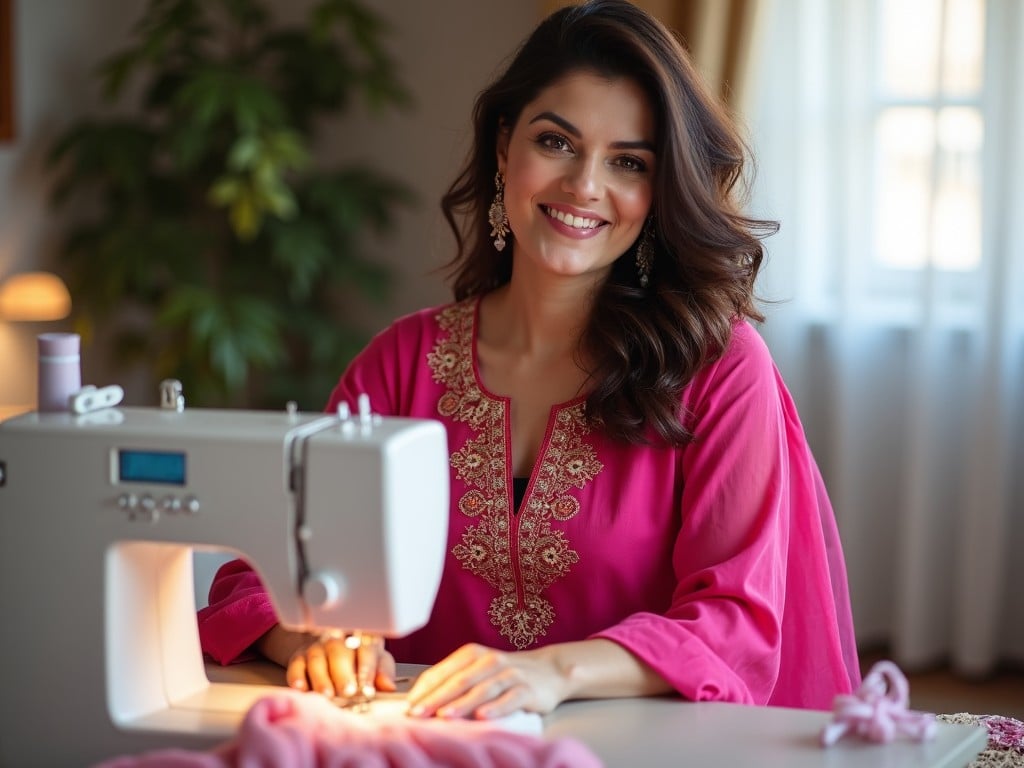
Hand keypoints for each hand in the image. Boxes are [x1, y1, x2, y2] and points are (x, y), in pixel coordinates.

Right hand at [257, 626, 395, 699]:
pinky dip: (298, 677)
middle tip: (347, 692)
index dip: (367, 669)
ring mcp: (317, 647)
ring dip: (322, 678)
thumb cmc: (358, 661)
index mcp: (362, 639)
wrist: (329, 653)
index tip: (368, 689)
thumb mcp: (376, 662)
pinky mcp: (299, 657)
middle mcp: (338, 640)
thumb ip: (383, 673)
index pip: (366, 649)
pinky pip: (296, 665)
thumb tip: (389, 686)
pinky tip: (302, 689)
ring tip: (327, 695)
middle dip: (343, 673)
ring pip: (317, 658)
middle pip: (340, 651)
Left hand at [405, 643, 567, 719]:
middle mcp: (490, 661)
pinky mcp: (528, 689)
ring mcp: (510, 674)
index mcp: (472, 654)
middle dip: (436, 698)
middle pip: (459, 680)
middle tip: (418, 714)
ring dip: (463, 703)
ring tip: (445, 716)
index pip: (443, 672)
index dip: (425, 689)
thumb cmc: (506, 674)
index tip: (408, 707)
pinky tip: (483, 717)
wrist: (549, 671)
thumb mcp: (478, 670)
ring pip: (483, 689)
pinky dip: (496, 708)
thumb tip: (421, 702)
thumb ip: (454, 682)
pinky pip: (510, 698)